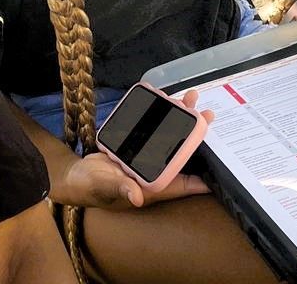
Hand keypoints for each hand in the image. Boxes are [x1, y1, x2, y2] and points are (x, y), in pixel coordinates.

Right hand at [59, 91, 212, 209]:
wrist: (76, 176)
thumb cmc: (92, 186)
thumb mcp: (106, 185)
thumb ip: (121, 188)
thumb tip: (137, 196)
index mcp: (154, 186)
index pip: (184, 183)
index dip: (204, 175)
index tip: (220, 157)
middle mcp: (154, 172)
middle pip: (182, 152)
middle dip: (195, 133)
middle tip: (205, 112)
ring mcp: (145, 158)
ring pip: (170, 138)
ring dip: (180, 120)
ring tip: (189, 99)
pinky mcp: (135, 147)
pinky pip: (153, 131)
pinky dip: (160, 117)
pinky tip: (165, 102)